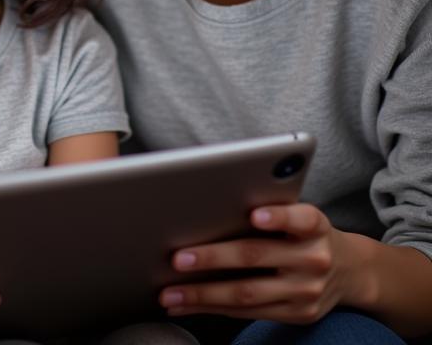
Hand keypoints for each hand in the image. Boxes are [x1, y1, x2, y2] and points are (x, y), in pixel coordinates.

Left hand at [160, 204, 358, 323]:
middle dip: (212, 259)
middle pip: (256, 256)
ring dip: (203, 294)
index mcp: (314, 226)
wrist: (351, 270)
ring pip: (247, 293)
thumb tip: (210, 208)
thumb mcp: (301, 214)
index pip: (300, 218)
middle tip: (177, 259)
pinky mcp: (297, 315)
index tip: (254, 215)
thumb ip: (270, 210)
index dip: (278, 216)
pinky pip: (248, 313)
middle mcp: (313, 258)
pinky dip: (213, 308)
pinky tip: (187, 305)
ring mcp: (306, 291)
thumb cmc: (306, 232)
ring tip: (170, 293)